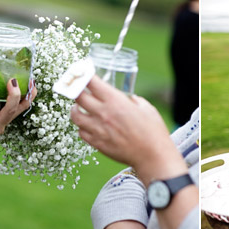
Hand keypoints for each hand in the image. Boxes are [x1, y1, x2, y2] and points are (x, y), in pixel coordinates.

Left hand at [70, 76, 184, 181]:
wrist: (152, 156)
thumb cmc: (153, 132)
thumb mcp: (147, 108)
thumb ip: (134, 100)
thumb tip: (129, 99)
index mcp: (115, 101)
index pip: (91, 82)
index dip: (83, 75)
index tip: (81, 72)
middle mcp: (103, 113)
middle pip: (78, 97)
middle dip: (75, 90)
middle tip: (76, 88)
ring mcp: (98, 129)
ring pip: (75, 115)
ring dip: (75, 109)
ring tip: (78, 108)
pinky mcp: (97, 143)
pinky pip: (81, 132)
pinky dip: (82, 127)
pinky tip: (87, 125)